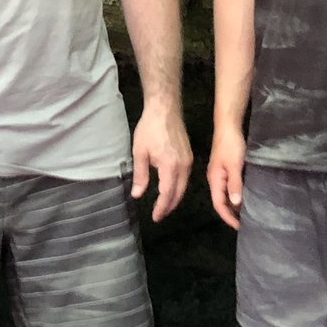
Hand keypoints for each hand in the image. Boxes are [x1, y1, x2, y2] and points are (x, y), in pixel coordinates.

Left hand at [130, 102, 191, 222]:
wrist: (165, 109)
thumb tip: (137, 195)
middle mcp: (183, 166)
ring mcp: (188, 160)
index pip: (167, 194)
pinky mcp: (189, 155)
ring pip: (184, 186)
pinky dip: (179, 187)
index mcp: (170, 166)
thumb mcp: (139, 152)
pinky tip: (171, 189)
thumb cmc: (149, 129)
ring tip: (164, 206)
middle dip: (169, 206)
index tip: (155, 217)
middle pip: (178, 193)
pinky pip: (186, 177)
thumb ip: (140, 175)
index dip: (161, 208)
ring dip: (175, 198)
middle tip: (159, 215)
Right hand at [207, 125, 246, 229]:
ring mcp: (220, 174)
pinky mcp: (226, 169)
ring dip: (234, 205)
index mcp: (214, 180)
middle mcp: (215, 179)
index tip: (239, 226)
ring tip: (246, 213)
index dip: (228, 217)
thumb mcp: (234, 165)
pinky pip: (230, 187)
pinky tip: (245, 196)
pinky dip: (236, 194)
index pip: (219, 204)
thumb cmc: (231, 145)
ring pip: (226, 194)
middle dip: (231, 213)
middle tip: (245, 222)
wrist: (228, 126)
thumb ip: (234, 184)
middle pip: (221, 201)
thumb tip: (235, 204)